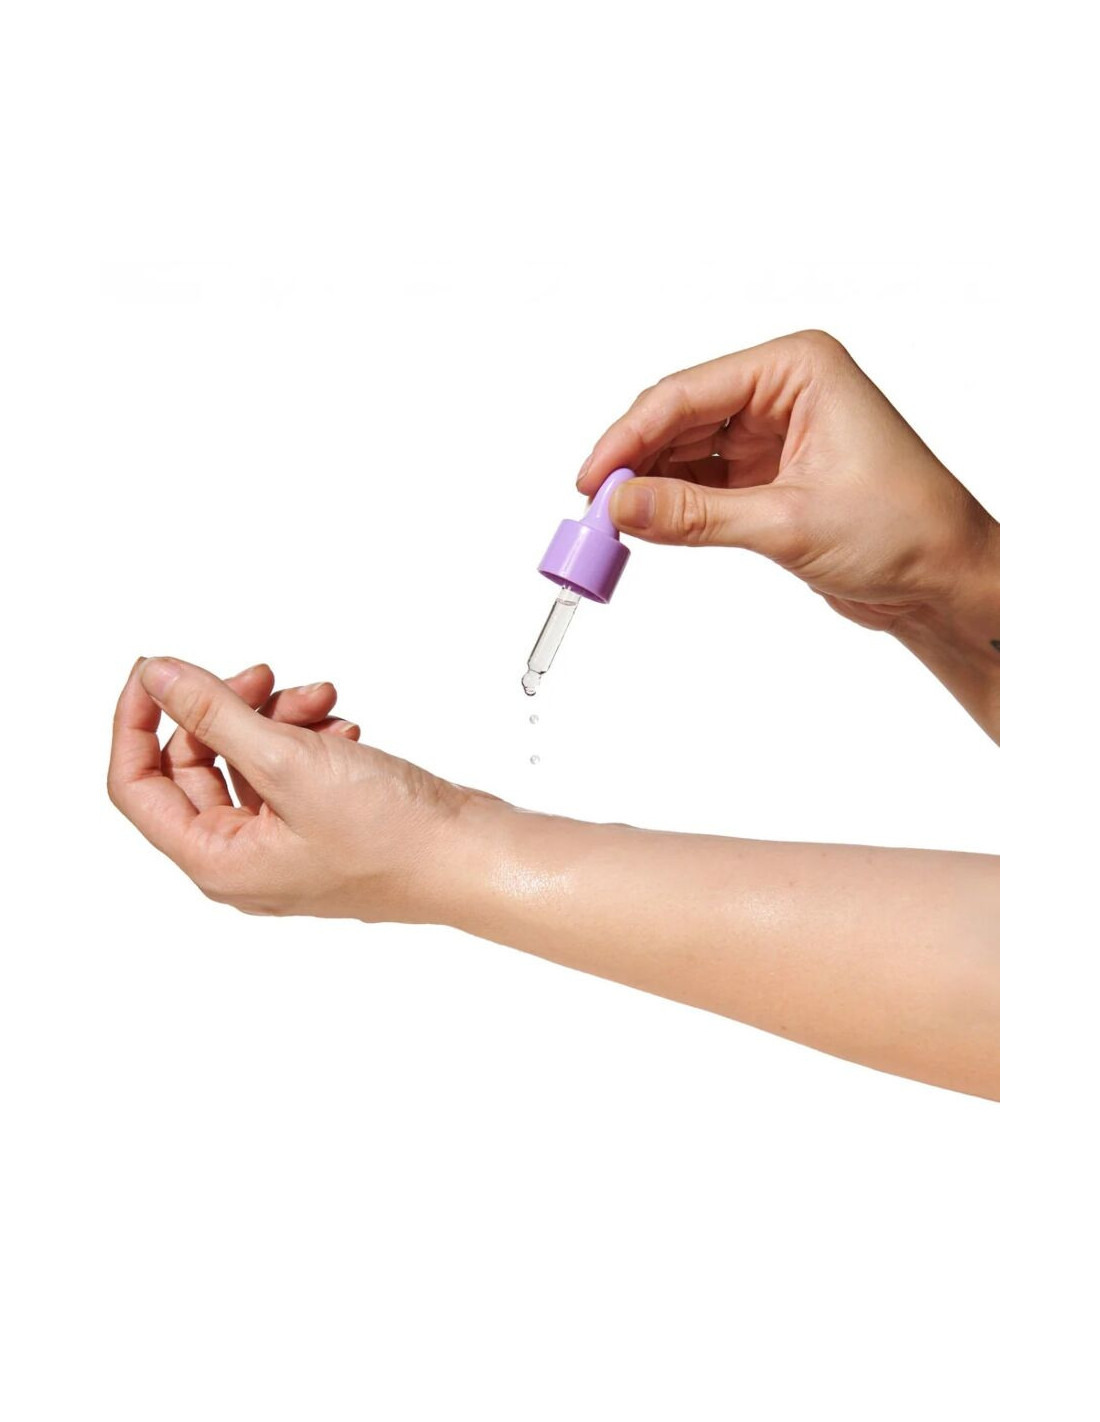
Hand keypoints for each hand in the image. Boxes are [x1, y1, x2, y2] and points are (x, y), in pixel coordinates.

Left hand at [108, 657, 469, 920]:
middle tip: (258, 676)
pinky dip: (308, 739)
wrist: (470, 854)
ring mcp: (285, 845)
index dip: (138, 721)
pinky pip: (290, 771)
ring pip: (248, 762)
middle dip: (226, 710)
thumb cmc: (394, 839)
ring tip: (319, 700)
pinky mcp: (321, 827)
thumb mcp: (289, 762)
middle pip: (195, 767)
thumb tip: (159, 679)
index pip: (137, 786)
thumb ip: (216, 715)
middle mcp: (245, 861)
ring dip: (275, 718)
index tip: (156, 673)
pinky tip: (343, 728)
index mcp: (219, 862)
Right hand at [577, 330, 998, 734]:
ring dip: (647, 485)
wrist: (946, 582)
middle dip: (633, 462)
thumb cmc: (905, 532)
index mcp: (799, 370)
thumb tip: (621, 507)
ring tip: (610, 524)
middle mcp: (782, 391)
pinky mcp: (767, 475)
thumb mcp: (789, 523)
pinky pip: (701, 482)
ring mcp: (772, 432)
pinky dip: (671, 505)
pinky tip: (644, 525)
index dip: (630, 437)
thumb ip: (696, 515)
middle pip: (680, 417)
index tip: (591, 480)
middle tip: (592, 510)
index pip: (690, 392)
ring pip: (684, 450)